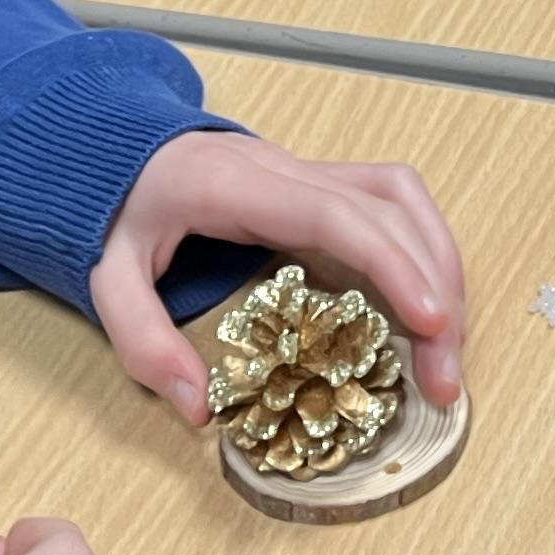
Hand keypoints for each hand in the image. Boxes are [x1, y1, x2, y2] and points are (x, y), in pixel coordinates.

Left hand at [90, 127, 472, 416]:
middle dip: (434, 292)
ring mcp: (308, 173)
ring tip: (447, 348)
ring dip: (441, 268)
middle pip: (389, 213)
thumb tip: (197, 410)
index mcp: (237, 186)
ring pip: (404, 200)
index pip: (338, 216)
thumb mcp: (107, 274)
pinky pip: (392, 207)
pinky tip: (427, 305)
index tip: (430, 323)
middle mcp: (286, 170)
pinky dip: (424, 252)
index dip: (393, 266)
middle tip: (444, 378)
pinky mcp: (320, 186)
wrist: (111, 145)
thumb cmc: (115, 205)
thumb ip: (142, 341)